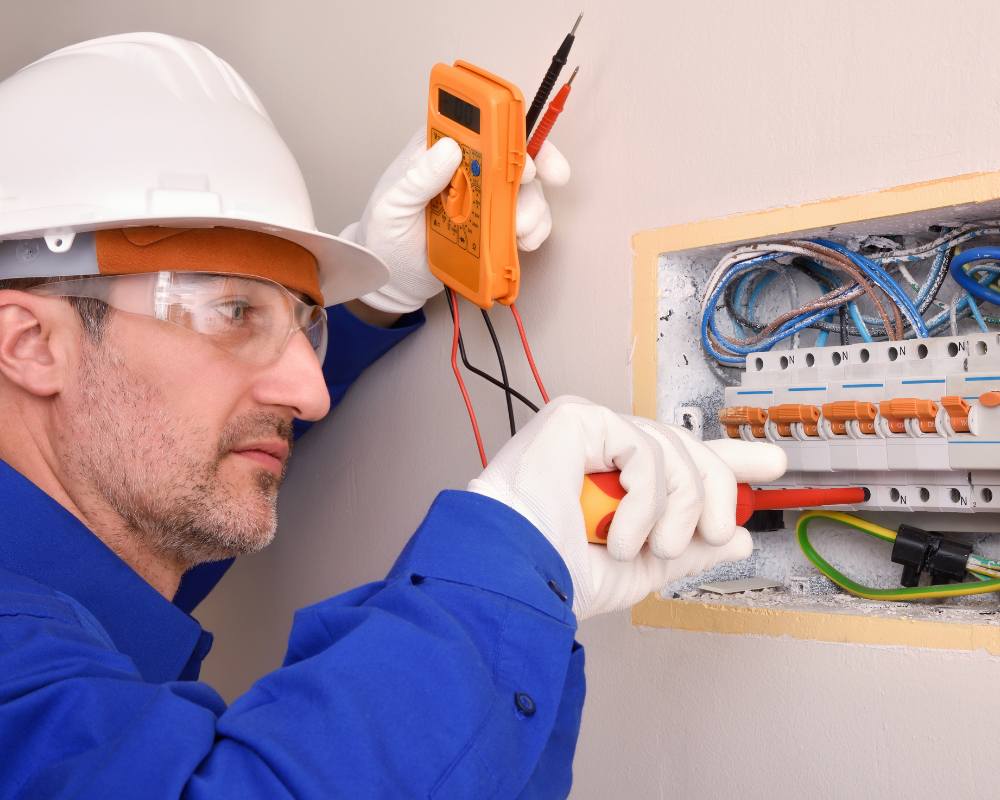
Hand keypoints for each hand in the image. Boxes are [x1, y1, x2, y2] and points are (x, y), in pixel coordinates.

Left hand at [345, 129, 568, 314]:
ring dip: (532, 206)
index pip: (476, 126)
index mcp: (437, 152)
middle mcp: (466, 170)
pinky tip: (522, 241)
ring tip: (521, 228)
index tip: (516, 147)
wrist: (392, 281)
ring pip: (523, 189)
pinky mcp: (493, 225)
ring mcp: (483, 198)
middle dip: (535, 165)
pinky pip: (522, 220)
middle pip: (511, 153)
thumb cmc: (384, 237)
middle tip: (534, 181)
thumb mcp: (391, 205)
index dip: (504, 128)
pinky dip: (532, 229)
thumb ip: (418, 178)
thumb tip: (449, 149)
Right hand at [467, 397, 785, 620]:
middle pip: (689, 448)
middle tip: (718, 531)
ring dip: (678, 509)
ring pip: (675, 449)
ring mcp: (592, 430)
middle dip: (715, 491)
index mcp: (617, 480)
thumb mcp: (641, 568)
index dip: (729, 458)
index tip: (770, 464)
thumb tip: (737, 538)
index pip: (682, 457)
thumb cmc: (557, 572)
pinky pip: (644, 449)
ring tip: (653, 546)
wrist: (512, 572)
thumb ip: (688, 549)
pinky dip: (644, 500)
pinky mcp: (578, 419)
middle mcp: (605, 449)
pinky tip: (620, 532)